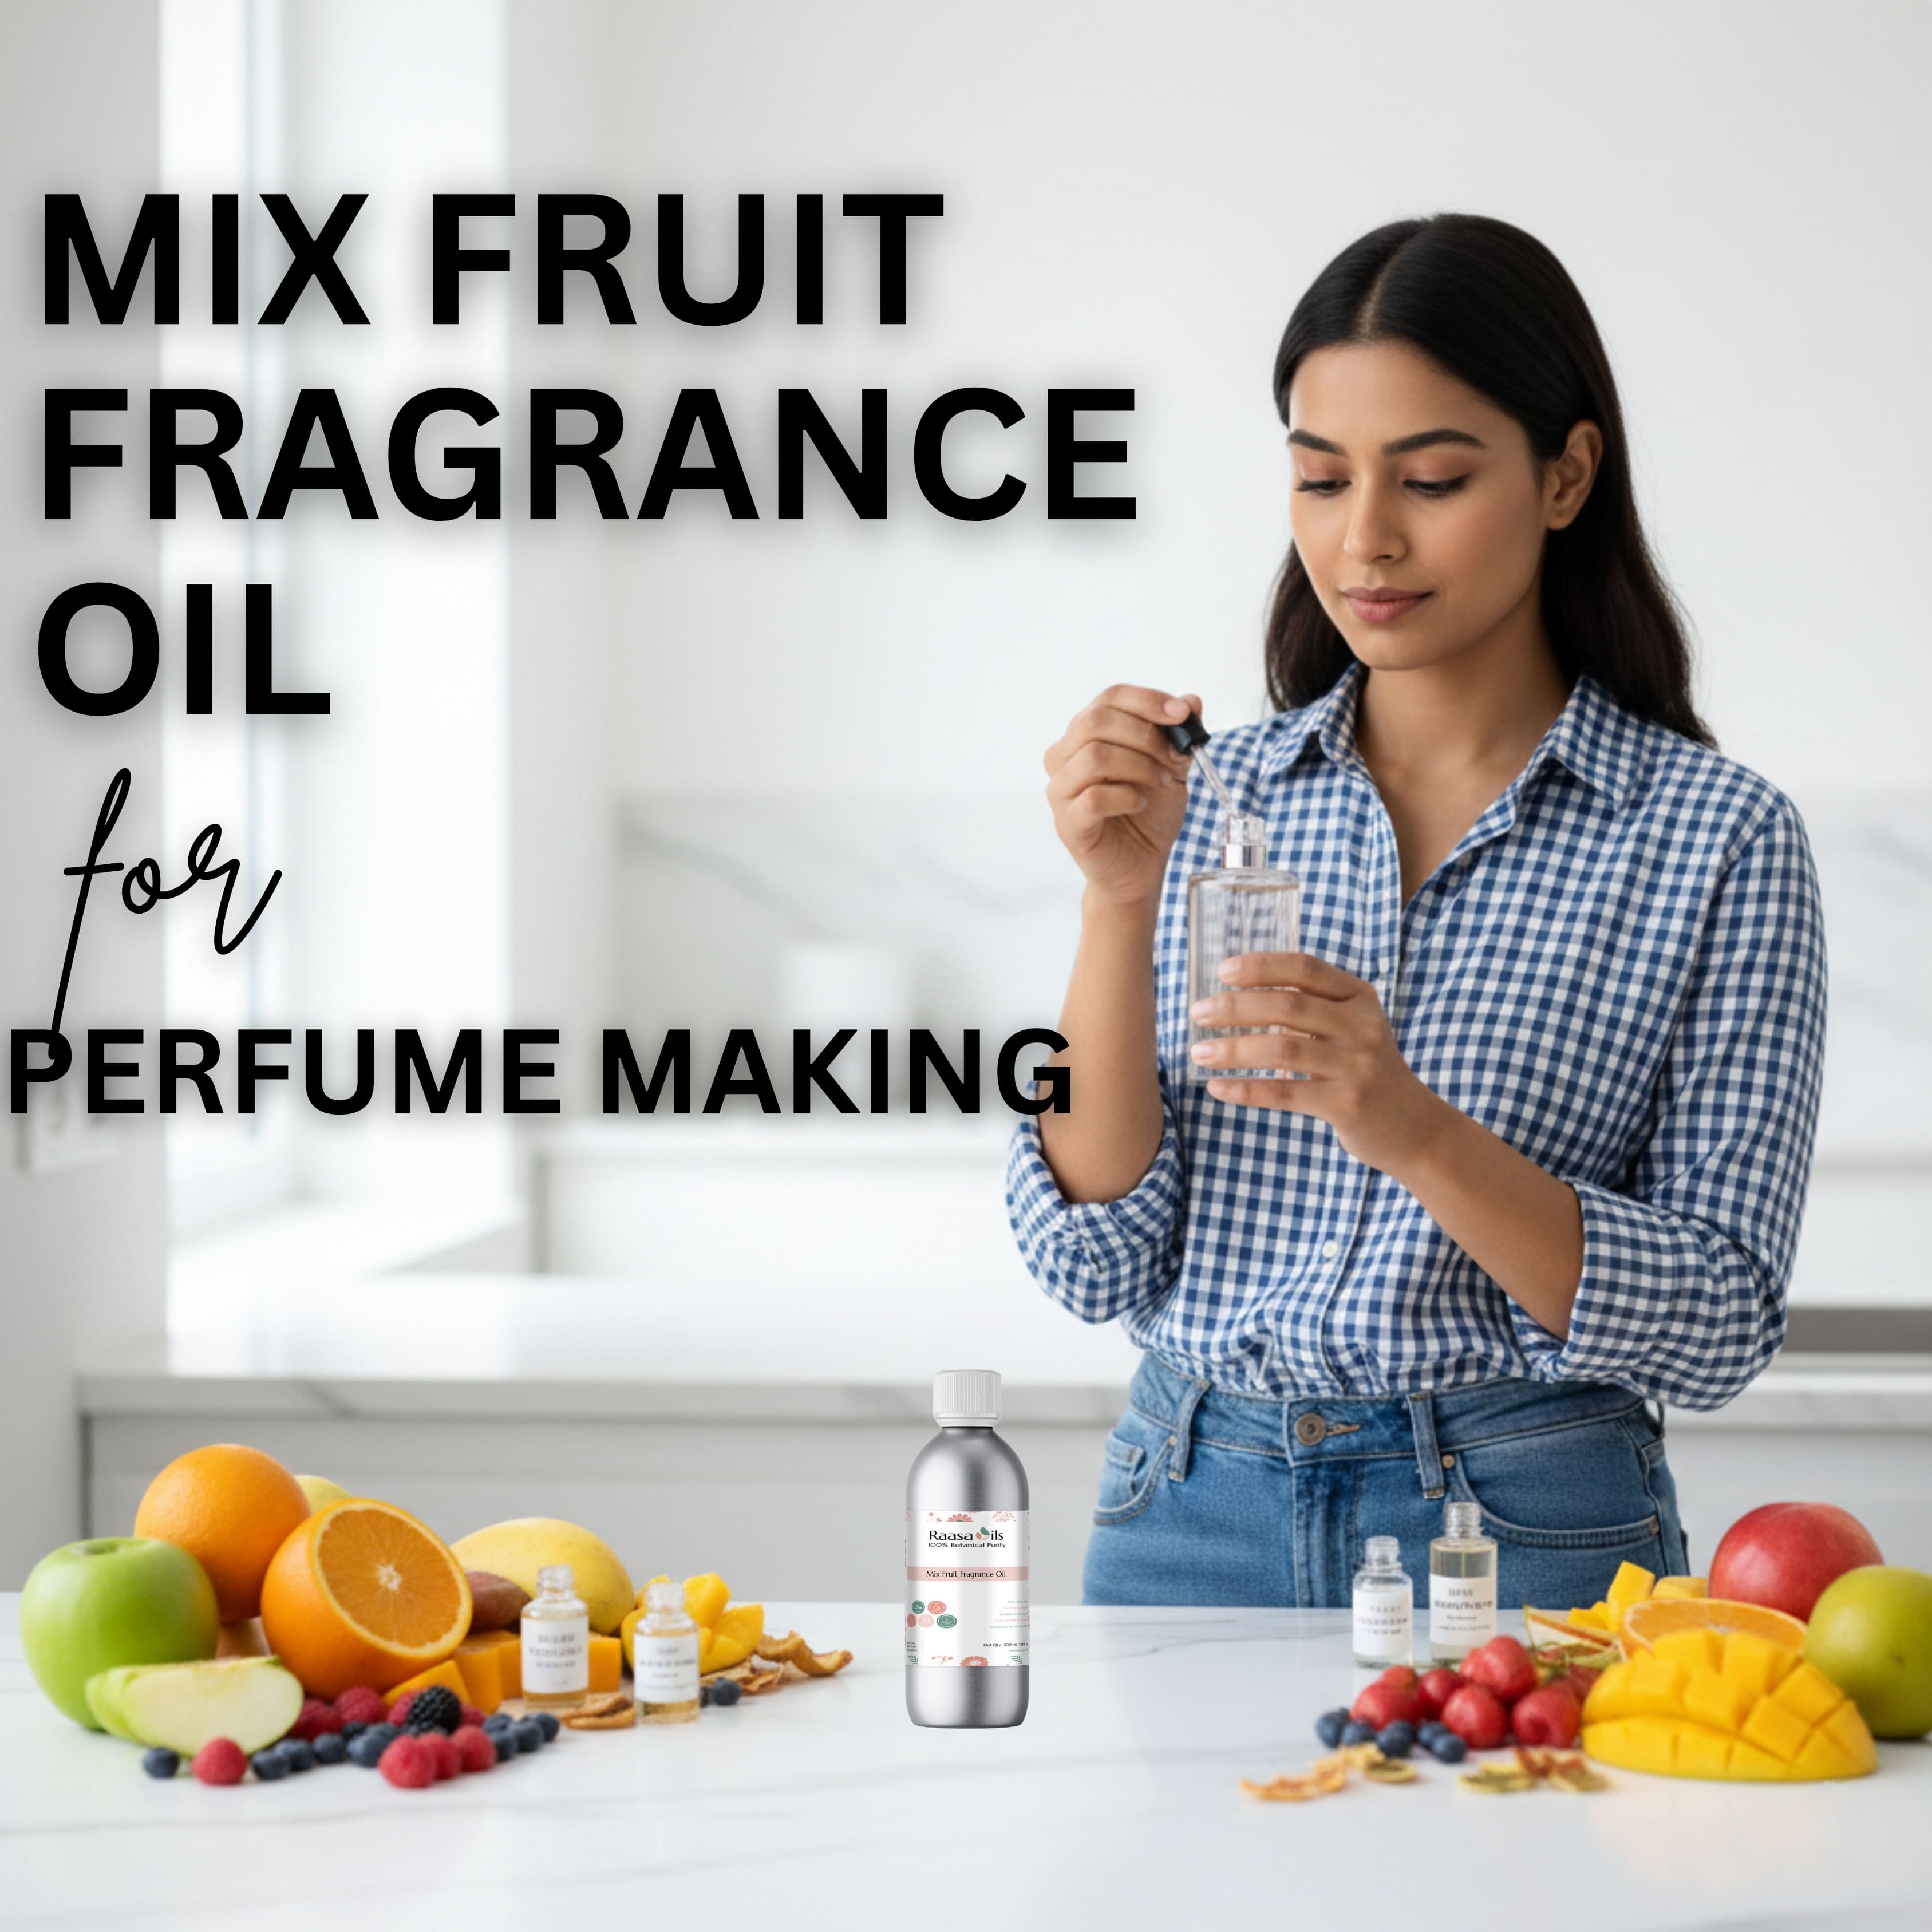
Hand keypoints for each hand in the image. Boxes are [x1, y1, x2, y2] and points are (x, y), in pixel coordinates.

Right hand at [1043, 685, 1200, 906]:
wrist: (1141, 865)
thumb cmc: (1149, 814)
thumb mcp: (1172, 767)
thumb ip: (1178, 735)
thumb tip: (1192, 700)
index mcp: (1085, 735)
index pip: (1109, 698)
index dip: (1146, 700)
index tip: (1181, 714)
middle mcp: (1064, 757)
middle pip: (1096, 722)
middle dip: (1144, 735)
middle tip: (1172, 758)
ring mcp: (1061, 791)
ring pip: (1094, 756)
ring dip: (1138, 766)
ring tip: (1159, 782)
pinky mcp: (1067, 823)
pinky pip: (1093, 797)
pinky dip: (1126, 796)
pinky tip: (1141, 803)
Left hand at [1187, 951, 1450, 1176]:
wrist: (1415, 1129)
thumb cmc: (1368, 1073)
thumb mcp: (1352, 1030)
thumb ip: (1312, 1011)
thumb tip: (1240, 1000)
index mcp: (1359, 999)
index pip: (1305, 969)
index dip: (1262, 966)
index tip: (1223, 971)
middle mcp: (1361, 1026)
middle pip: (1287, 1006)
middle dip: (1235, 1008)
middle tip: (1197, 1013)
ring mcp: (1356, 1065)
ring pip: (1282, 1049)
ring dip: (1233, 1050)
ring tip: (1198, 1052)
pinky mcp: (1346, 1103)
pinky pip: (1285, 1092)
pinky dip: (1246, 1090)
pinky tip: (1217, 1088)